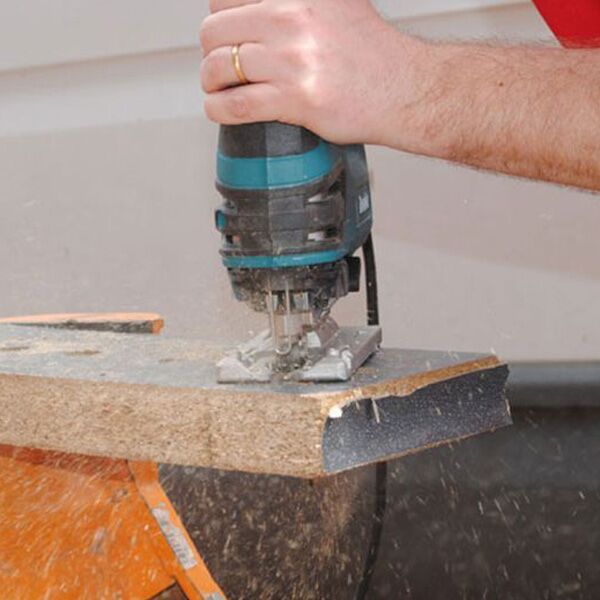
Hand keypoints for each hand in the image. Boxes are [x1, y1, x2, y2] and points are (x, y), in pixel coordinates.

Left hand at [200, 0, 421, 144]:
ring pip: (220, 67)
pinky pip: (236, 104)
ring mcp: (293, 59)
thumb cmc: (372, 53)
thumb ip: (300, 1)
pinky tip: (219, 109)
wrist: (403, 88)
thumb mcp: (337, 1)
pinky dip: (218, 109)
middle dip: (212, 52)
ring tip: (220, 89)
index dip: (221, 20)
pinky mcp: (296, 98)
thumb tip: (261, 7)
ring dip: (211, 82)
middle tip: (222, 67)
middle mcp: (292, 18)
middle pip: (215, 31)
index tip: (229, 36)